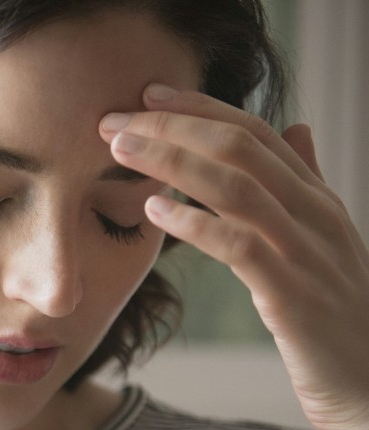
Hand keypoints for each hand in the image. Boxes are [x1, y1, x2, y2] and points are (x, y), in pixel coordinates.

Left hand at [99, 83, 368, 429]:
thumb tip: (296, 129)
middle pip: (239, 148)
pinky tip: (154, 211)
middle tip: (114, 121)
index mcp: (315, 199)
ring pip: (236, 186)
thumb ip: (305, 184)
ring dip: (172, 163)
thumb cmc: (334, 316)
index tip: (146, 96)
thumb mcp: (322, 240)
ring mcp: (305, 252)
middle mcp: (313, 215)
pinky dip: (194, 222)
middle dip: (173, 128)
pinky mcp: (292, 294)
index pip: (255, 133)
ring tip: (121, 151)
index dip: (199, 109)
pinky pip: (240, 245)